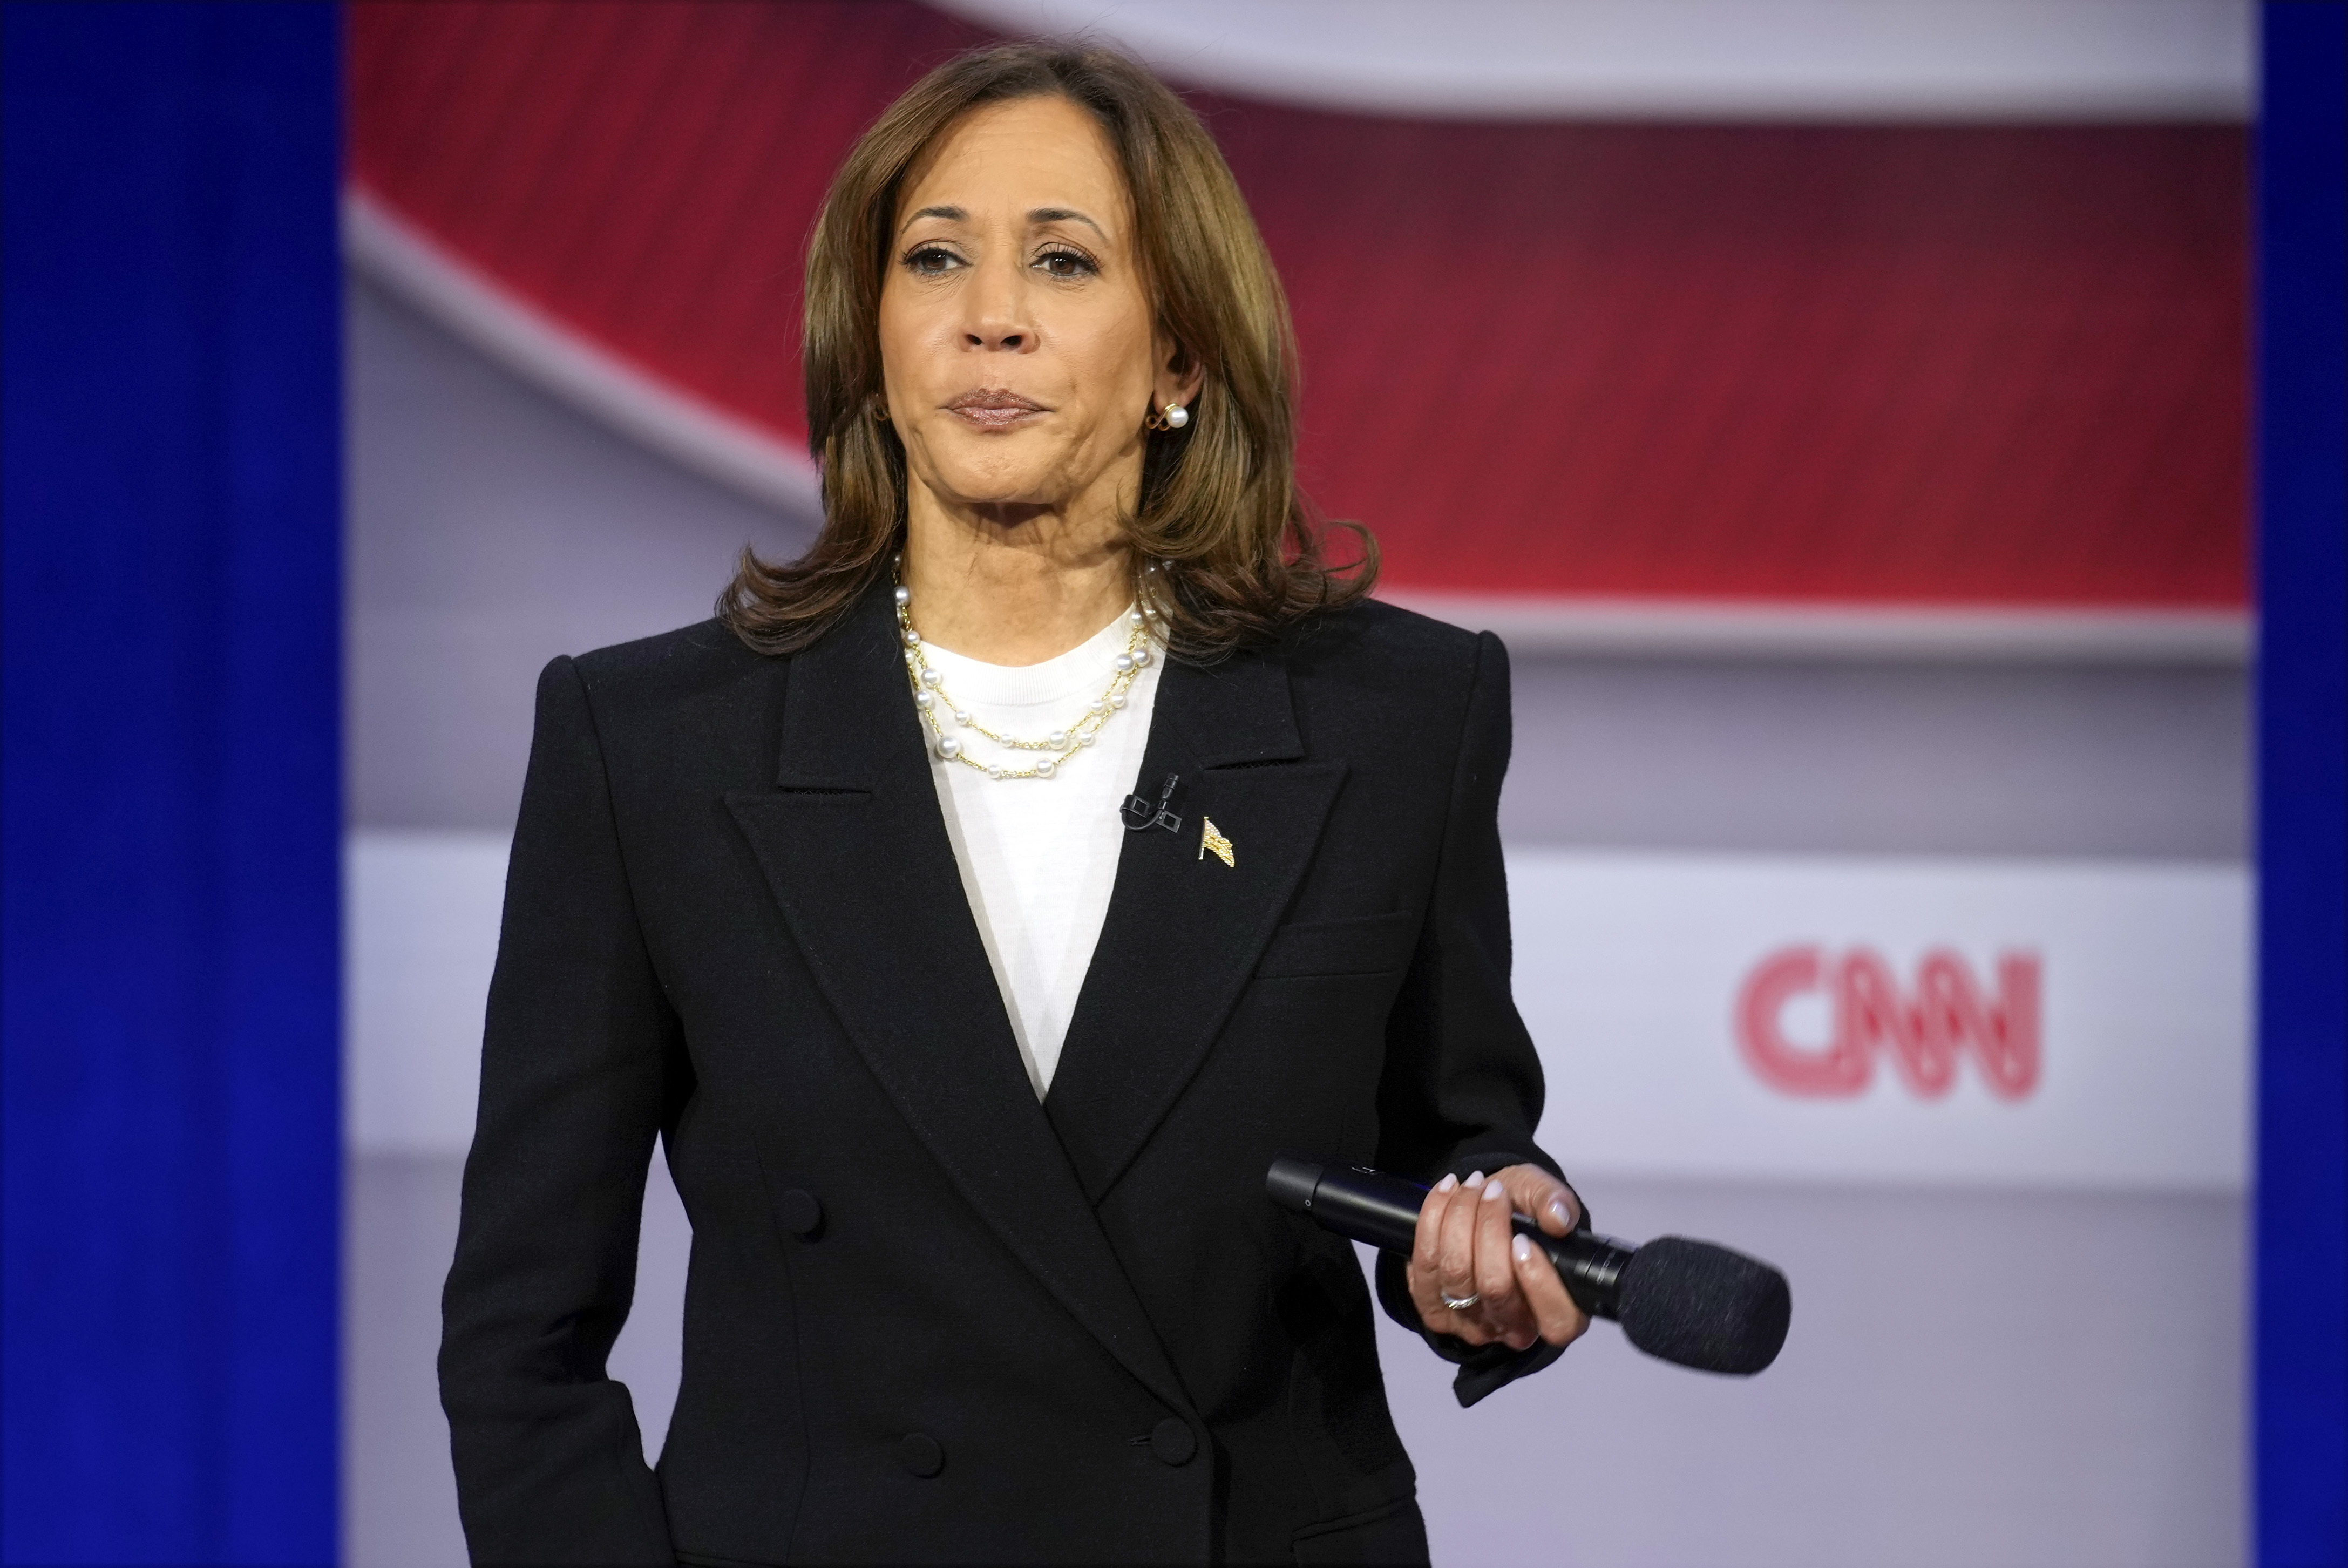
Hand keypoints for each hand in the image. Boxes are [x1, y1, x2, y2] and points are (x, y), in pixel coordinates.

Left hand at [1405, 1165, 1590, 1352]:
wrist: (1484, 1212)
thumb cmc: (1522, 1213)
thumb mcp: (1545, 1197)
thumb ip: (1556, 1202)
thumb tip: (1557, 1219)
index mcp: (1556, 1310)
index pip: (1556, 1321)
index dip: (1539, 1282)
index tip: (1523, 1239)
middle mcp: (1512, 1326)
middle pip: (1495, 1288)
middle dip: (1490, 1228)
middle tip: (1494, 1190)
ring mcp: (1469, 1322)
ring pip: (1457, 1273)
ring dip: (1460, 1217)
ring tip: (1472, 1184)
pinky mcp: (1432, 1307)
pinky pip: (1425, 1262)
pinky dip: (1432, 1218)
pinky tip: (1447, 1191)